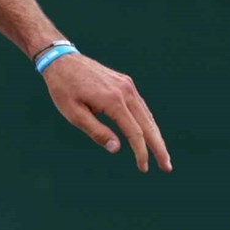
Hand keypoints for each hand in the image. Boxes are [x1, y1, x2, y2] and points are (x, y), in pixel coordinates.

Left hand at [45, 54, 170, 171]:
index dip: (141, 152)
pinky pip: (140, 106)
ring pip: (147, 115)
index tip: (144, 168)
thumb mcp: (74, 114)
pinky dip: (147, 122)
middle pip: (148, 124)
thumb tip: (117, 148)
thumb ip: (96, 131)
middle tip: (167, 167)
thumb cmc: (64, 89)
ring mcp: (127, 85)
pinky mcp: (125, 83)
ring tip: (161, 154)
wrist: (62, 60)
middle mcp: (126, 91)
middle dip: (158, 147)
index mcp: (113, 100)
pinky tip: (150, 134)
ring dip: (155, 136)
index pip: (134, 132)